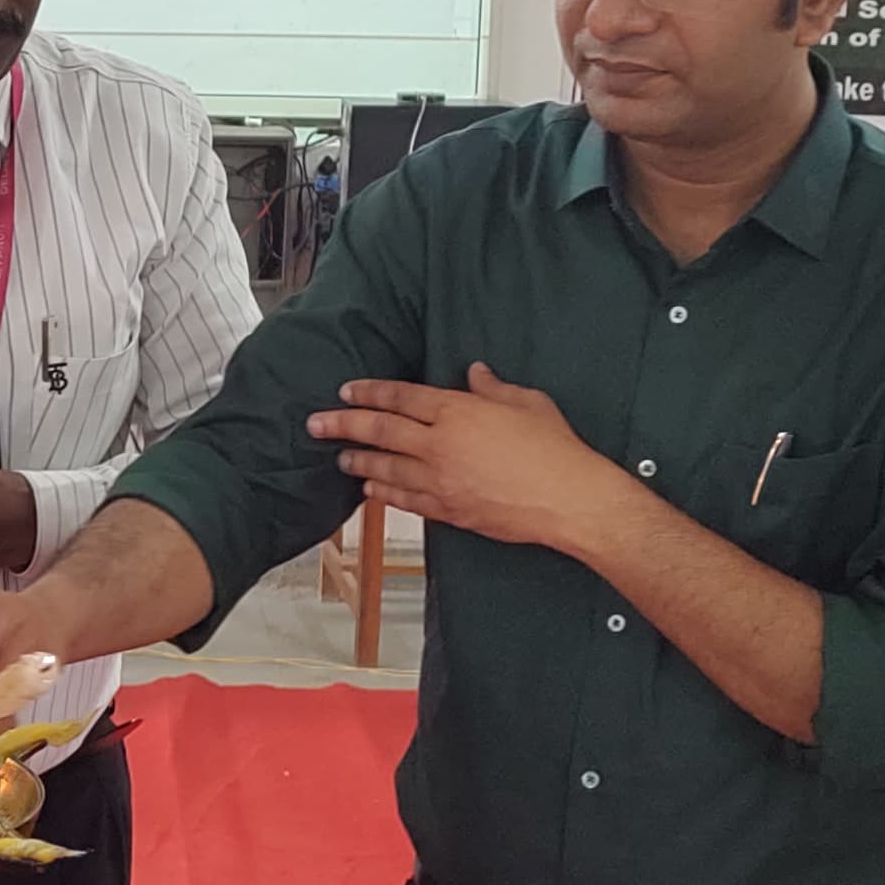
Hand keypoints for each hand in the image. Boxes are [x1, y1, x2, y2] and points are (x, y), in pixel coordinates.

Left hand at [306, 364, 632, 554]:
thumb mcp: (527, 403)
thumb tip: (476, 373)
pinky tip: (371, 489)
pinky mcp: (449, 510)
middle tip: (316, 423)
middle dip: (344, 425)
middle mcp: (441, 444)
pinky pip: (406, 500)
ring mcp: (442, 480)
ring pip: (387, 469)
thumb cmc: (554, 447)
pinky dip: (384, 493)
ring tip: (339, 457)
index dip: (370, 392)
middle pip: (381, 431)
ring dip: (359, 461)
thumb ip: (494, 388)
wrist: (568, 499)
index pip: (402, 398)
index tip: (347, 391)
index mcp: (459, 411)